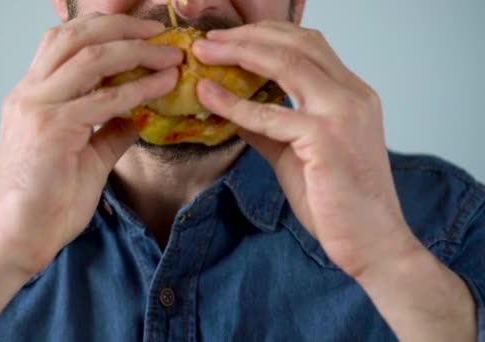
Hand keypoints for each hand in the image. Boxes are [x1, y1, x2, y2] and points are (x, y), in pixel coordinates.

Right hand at [0, 13, 182, 275]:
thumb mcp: (84, 159)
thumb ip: (108, 133)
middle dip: (122, 26)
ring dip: (136, 50)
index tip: (143, 33)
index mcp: (31, 96)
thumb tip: (135, 117)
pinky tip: (164, 84)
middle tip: (159, 31)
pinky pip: (104, 99)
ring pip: (91, 57)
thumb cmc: (45, 203)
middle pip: (75, 35)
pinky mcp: (51, 128)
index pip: (64, 42)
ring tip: (168, 54)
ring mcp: (37, 107)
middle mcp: (29, 93)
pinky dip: (139, 87)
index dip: (105, 29)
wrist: (16, 239)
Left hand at [193, 21, 422, 277]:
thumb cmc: (337, 201)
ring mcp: (343, 113)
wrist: (370, 241)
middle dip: (248, 36)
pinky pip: (271, 114)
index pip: (309, 44)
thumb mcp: (295, 153)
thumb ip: (268, 127)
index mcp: (351, 94)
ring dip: (240, 53)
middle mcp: (352, 95)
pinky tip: (209, 96)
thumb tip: (232, 110)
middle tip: (209, 40)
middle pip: (297, 43)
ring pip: (286, 63)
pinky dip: (235, 103)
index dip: (266, 34)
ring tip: (204, 53)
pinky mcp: (326, 139)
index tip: (230, 37)